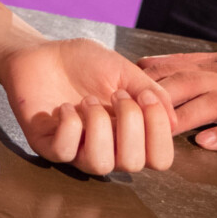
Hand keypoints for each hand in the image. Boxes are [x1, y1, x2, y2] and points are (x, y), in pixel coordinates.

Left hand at [0, 39, 176, 174]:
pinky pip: (66, 151)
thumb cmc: (84, 62)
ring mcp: (78, 150)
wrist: (43, 52)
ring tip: (88, 100)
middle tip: (116, 95)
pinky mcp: (48, 147)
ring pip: (101, 164)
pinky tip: (65, 107)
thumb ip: (150, 92)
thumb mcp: (124, 70)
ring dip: (98, 125)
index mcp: (130, 133)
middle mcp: (108, 147)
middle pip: (134, 164)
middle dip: (130, 123)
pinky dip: (70, 124)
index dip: (159, 132)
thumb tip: (174, 121)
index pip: (159, 159)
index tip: (147, 97)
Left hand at [138, 51, 216, 152]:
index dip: (149, 75)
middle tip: (129, 112)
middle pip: (190, 82)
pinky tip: (208, 142)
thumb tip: (150, 65)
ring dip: (186, 115)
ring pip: (215, 103)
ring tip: (160, 131)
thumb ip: (196, 66)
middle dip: (158, 96)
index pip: (179, 66)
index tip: (120, 85)